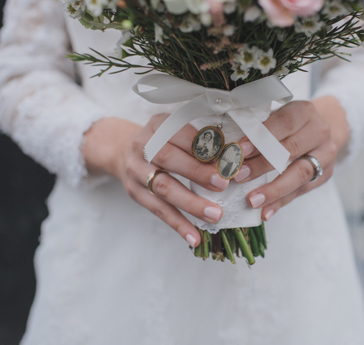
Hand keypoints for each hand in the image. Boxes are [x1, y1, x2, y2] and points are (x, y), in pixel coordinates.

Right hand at [83, 115, 229, 246]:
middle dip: (198, 172)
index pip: (181, 133)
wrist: (124, 151)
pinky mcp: (135, 193)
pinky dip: (178, 225)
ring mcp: (136, 170)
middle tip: (223, 185)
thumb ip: (203, 139)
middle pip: (169, 159)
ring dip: (191, 203)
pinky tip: (194, 238)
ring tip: (216, 215)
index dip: (204, 146)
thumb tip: (239, 155)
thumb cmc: (165, 142)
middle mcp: (143, 145)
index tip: (227, 158)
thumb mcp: (178, 131)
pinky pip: (158, 210)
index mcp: (158, 124)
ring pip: (163, 188)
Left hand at [235, 97, 347, 220]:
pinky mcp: (324, 175)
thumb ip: (258, 128)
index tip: (240, 150)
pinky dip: (280, 202)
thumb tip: (228, 148)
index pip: (283, 123)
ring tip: (252, 201)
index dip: (261, 137)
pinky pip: (300, 191)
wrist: (322, 129)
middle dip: (262, 165)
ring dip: (273, 190)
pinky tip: (265, 212)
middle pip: (291, 150)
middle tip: (239, 176)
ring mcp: (325, 154)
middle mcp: (319, 131)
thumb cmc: (288, 123)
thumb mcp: (276, 116)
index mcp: (304, 111)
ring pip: (300, 174)